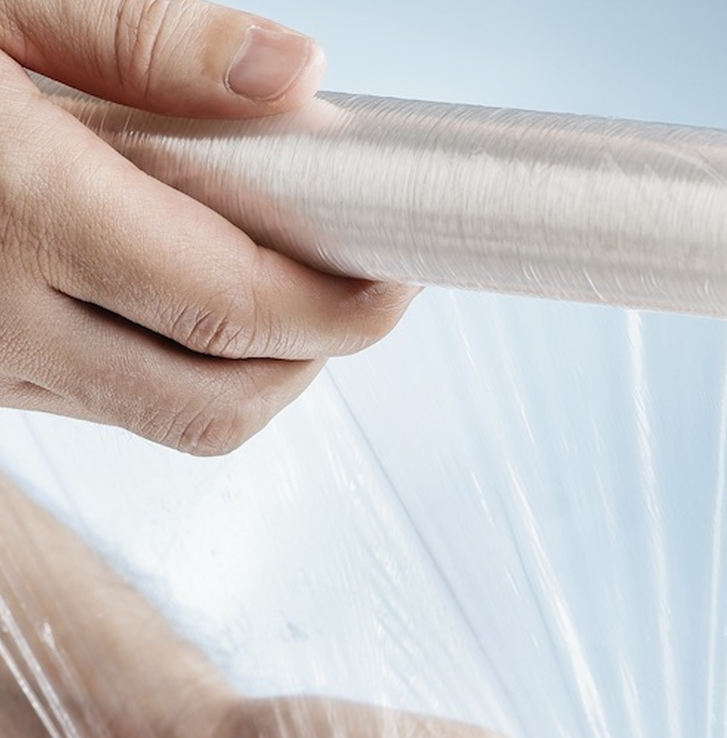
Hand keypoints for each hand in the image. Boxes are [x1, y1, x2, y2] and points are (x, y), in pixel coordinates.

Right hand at [0, 0, 414, 454]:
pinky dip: (194, 371)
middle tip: (360, 281)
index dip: (342, 305)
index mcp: (14, 211)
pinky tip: (203, 298)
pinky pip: (124, 408)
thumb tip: (295, 74)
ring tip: (292, 285)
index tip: (399, 267)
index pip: (235, 307)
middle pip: (222, 402)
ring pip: (178, 420)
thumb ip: (145, 36)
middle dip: (318, 354)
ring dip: (262, 372)